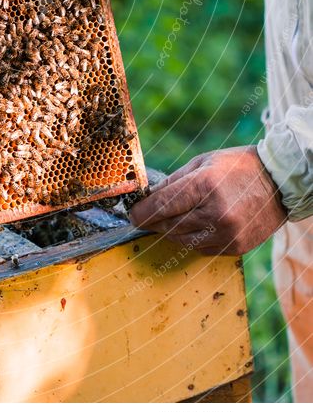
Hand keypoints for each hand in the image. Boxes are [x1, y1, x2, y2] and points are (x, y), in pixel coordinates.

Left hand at [129, 146, 286, 254]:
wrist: (279, 182)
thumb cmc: (238, 167)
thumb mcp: (203, 163)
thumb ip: (174, 181)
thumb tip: (149, 197)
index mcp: (204, 185)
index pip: (161, 206)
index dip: (142, 212)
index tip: (132, 215)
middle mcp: (215, 212)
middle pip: (169, 225)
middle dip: (155, 221)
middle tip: (148, 217)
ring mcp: (226, 233)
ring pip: (182, 240)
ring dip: (172, 231)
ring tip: (173, 219)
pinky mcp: (235, 247)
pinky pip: (201, 248)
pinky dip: (193, 239)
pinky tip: (197, 225)